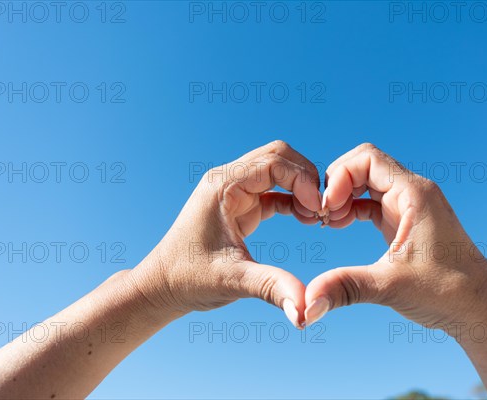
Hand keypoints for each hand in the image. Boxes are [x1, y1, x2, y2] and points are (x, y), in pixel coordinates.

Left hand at [130, 140, 321, 327]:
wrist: (164, 287)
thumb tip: (304, 309)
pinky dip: (294, 200)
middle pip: (278, 156)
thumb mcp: (233, 281)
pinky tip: (307, 219)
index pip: (272, 162)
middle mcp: (228, 181)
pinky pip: (275, 191)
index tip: (318, 209)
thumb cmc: (189, 279)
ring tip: (317, 216)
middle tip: (323, 208)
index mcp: (222, 186)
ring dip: (301, 187)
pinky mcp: (241, 205)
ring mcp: (235, 191)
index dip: (302, 180)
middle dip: (305, 177)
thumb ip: (271, 287)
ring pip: (278, 170)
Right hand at [304, 143, 486, 332]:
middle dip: (337, 183)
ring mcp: (409, 206)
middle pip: (363, 165)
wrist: (479, 310)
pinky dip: (352, 208)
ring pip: (366, 182)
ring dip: (343, 196)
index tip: (327, 209)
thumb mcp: (390, 287)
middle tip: (322, 215)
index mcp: (415, 194)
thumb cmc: (448, 292)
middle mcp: (412, 193)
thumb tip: (306, 305)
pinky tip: (338, 226)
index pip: (367, 159)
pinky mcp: (404, 221)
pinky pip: (371, 202)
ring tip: (328, 222)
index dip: (339, 176)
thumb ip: (346, 288)